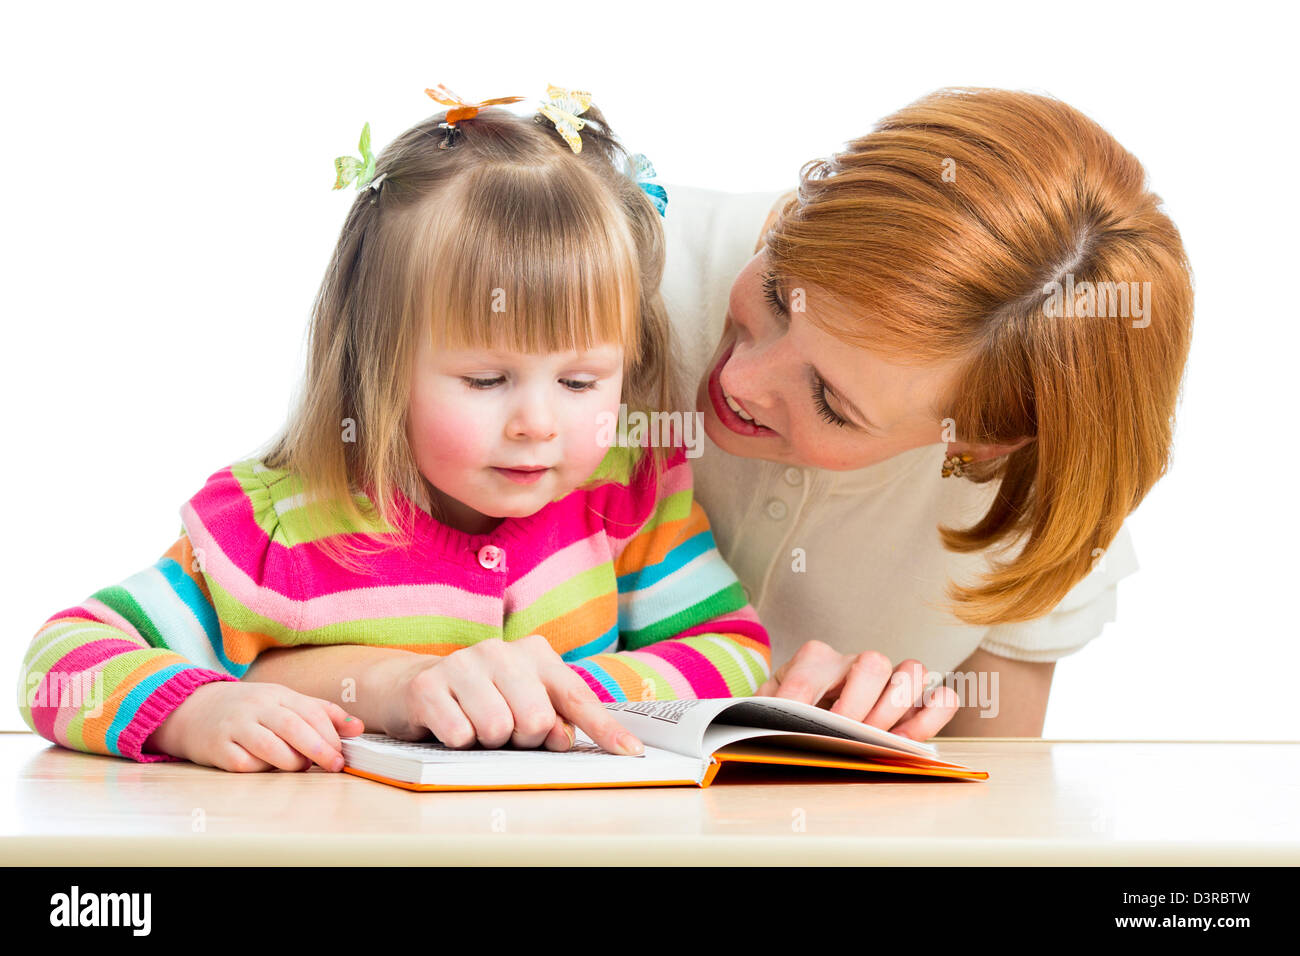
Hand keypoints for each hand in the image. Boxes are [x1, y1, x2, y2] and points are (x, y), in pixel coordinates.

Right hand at [143, 681, 364, 771]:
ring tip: (300, 767)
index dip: (330, 733)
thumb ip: (321, 714)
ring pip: (269, 746)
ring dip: (291, 762)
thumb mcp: (285, 703)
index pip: (310, 711)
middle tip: (335, 766)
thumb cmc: (250, 710)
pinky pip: (244, 764)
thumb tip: (358, 728)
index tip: (342, 754)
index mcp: (278, 694)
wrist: (192, 710)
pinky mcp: (217, 748)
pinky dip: (261, 770)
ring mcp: (235, 726)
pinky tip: (267, 769)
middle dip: (318, 748)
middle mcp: (256, 706)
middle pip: (292, 726)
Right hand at [388, 635, 643, 755]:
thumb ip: (554, 720)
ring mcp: (463, 663)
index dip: (605, 729)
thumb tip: (564, 738)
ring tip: (475, 725)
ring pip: (497, 729)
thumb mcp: (524, 704)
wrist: (413, 686)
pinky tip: (449, 723)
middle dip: (522, 738)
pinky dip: (458, 742)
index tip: (632, 753)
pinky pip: (460, 735)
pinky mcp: (428, 685)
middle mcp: (501, 651)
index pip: (577, 696)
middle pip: (536, 720)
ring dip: (487, 741)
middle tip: (504, 730)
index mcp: (536, 654)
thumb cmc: (482, 700)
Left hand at [756, 641, 959, 740]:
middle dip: (859, 704)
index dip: (801, 697)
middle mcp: (856, 662)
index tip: (794, 723)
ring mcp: (890, 679)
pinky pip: (942, 697)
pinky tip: (913, 741)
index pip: (809, 671)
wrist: (807, 714)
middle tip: (844, 734)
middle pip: (873, 663)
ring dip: (896, 708)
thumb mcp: (769, 707)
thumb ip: (766, 710)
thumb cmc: (791, 712)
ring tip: (878, 740)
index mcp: (815, 659)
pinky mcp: (915, 703)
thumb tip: (764, 723)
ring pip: (912, 670)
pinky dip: (935, 714)